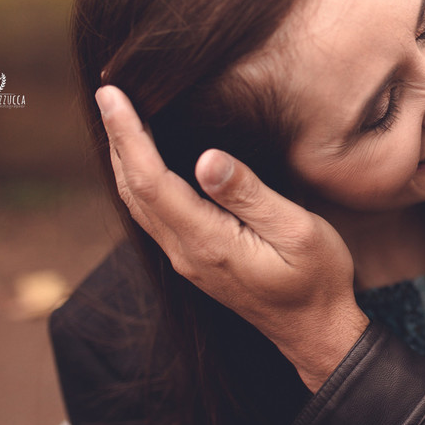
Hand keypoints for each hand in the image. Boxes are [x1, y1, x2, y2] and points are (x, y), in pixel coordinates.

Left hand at [96, 85, 367, 389]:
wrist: (316, 331)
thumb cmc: (316, 279)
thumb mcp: (296, 230)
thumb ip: (249, 195)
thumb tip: (206, 159)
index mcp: (207, 240)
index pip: (151, 180)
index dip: (128, 135)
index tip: (113, 95)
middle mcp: (186, 252)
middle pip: (133, 190)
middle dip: (117, 139)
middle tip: (108, 93)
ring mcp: (187, 260)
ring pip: (138, 204)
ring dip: (125, 159)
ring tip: (120, 119)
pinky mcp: (196, 261)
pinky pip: (153, 214)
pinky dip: (141, 180)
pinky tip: (147, 162)